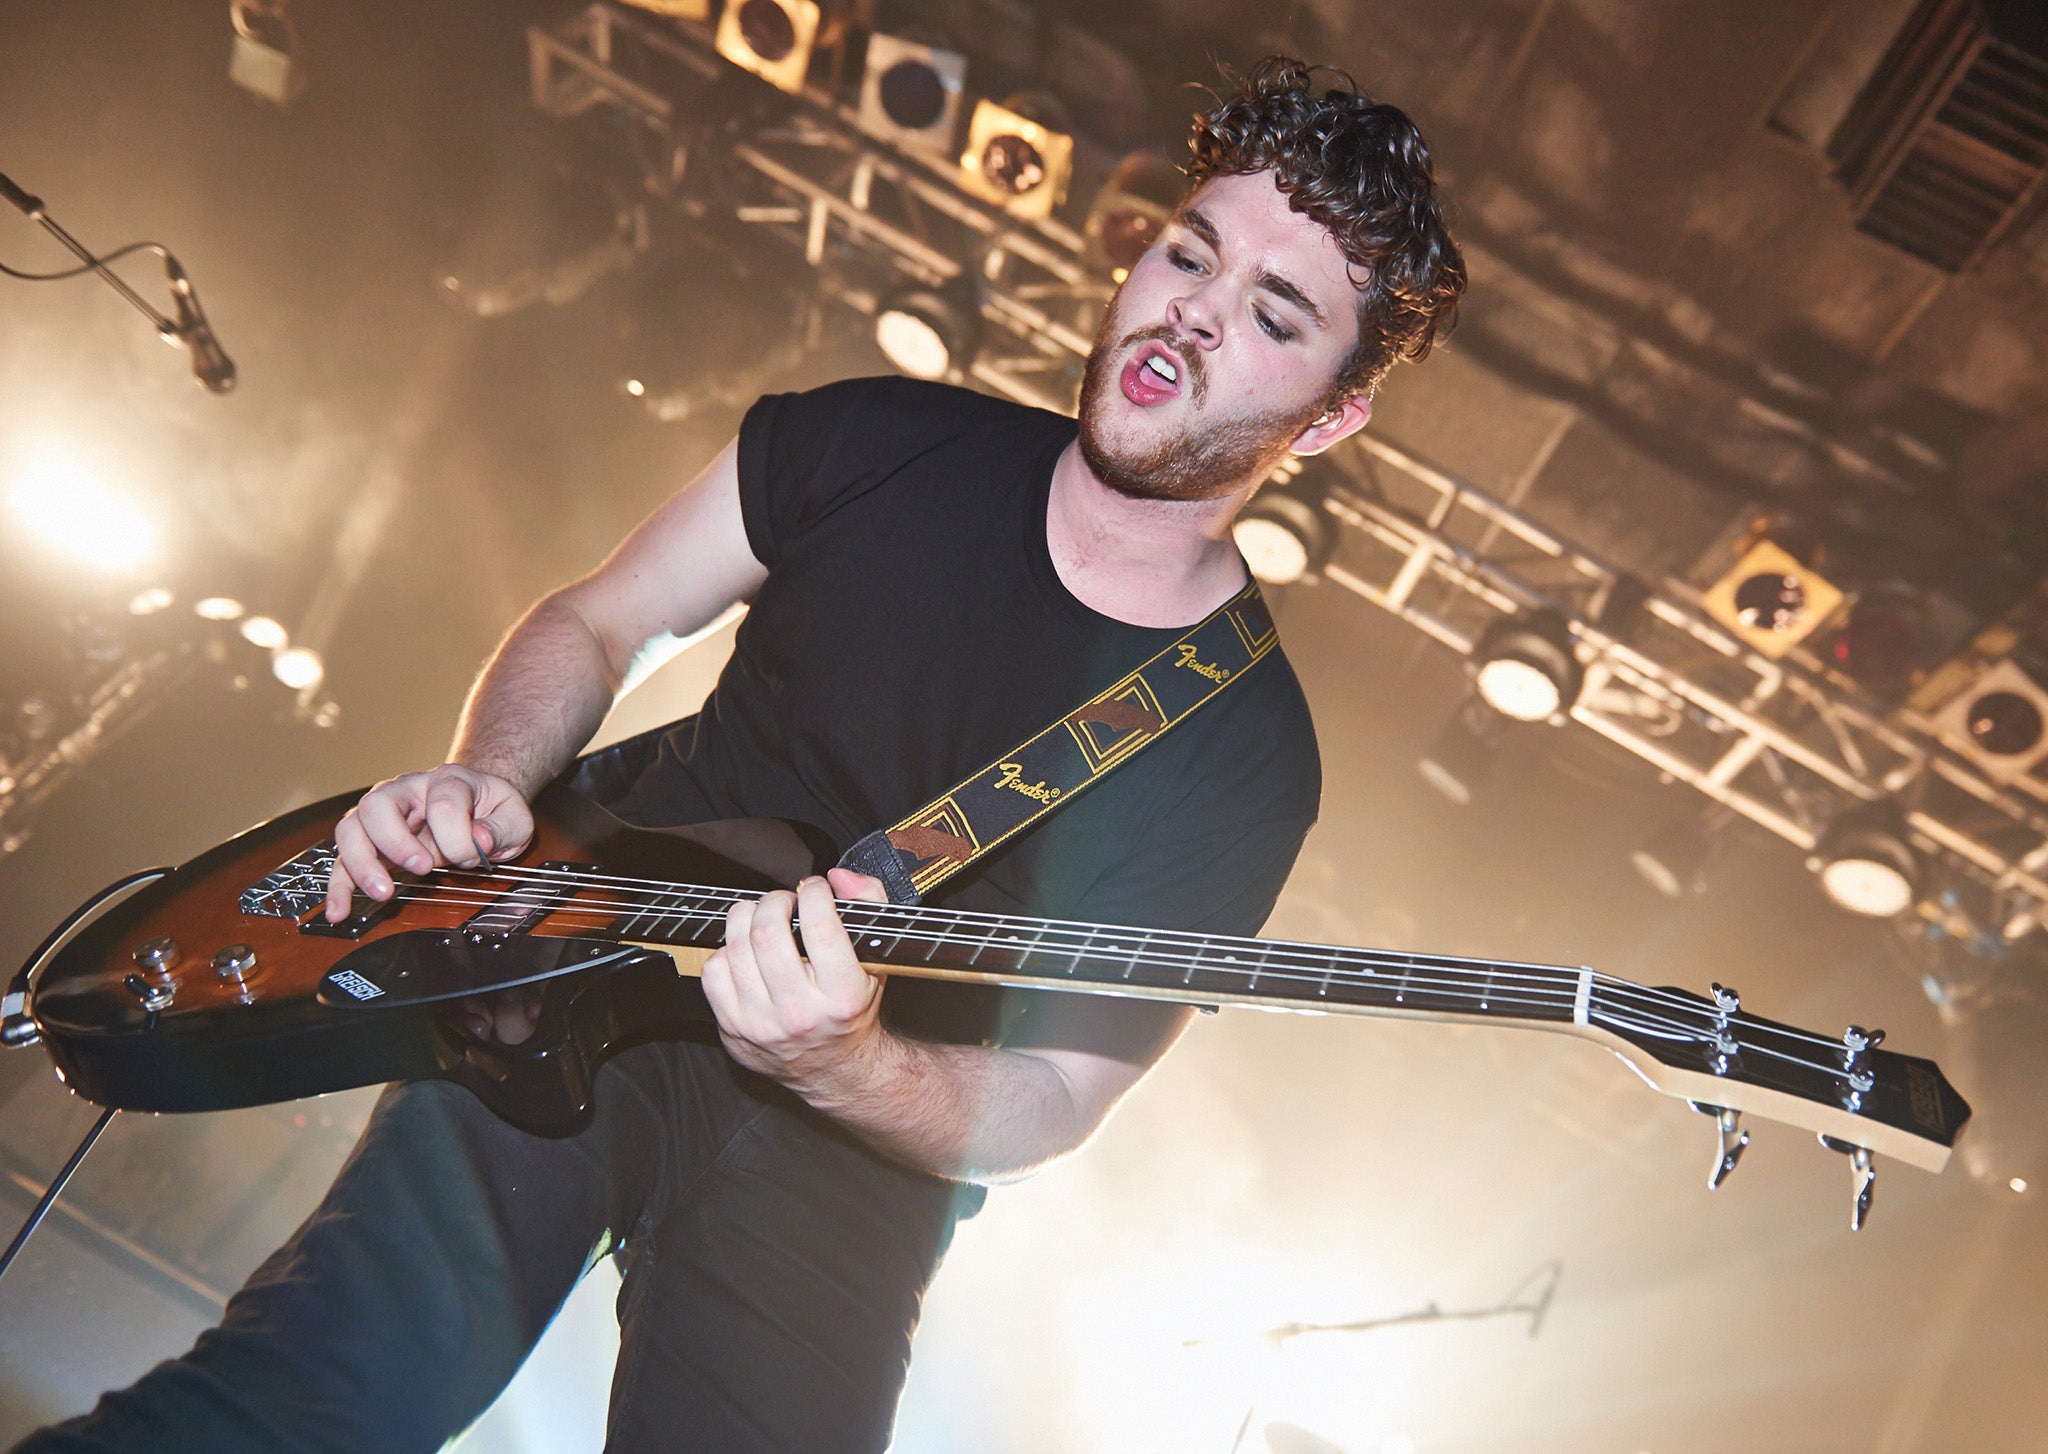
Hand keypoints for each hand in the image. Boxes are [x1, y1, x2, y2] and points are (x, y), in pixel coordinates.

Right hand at [324, 764, 533, 921]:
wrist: (478, 803)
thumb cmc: (491, 809)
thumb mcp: (514, 816)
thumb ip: (501, 828)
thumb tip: (479, 841)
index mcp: (447, 780)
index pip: (443, 802)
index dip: (458, 836)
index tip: (472, 856)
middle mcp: (406, 790)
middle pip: (379, 804)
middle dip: (396, 841)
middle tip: (423, 868)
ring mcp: (383, 814)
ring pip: (352, 828)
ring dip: (362, 863)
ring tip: (383, 892)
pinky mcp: (371, 841)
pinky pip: (343, 860)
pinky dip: (339, 887)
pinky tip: (339, 911)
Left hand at [701, 868, 889, 1092]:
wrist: (834, 1070)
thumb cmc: (852, 1009)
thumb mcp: (877, 959)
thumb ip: (871, 905)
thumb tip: (837, 877)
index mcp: (843, 996)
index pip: (820, 928)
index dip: (813, 894)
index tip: (814, 889)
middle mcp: (801, 1014)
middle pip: (768, 934)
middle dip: (774, 901)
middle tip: (783, 901)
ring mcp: (762, 1025)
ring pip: (735, 948)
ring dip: (746, 917)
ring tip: (760, 915)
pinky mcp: (733, 1031)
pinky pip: (714, 973)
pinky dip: (726, 951)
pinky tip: (744, 951)